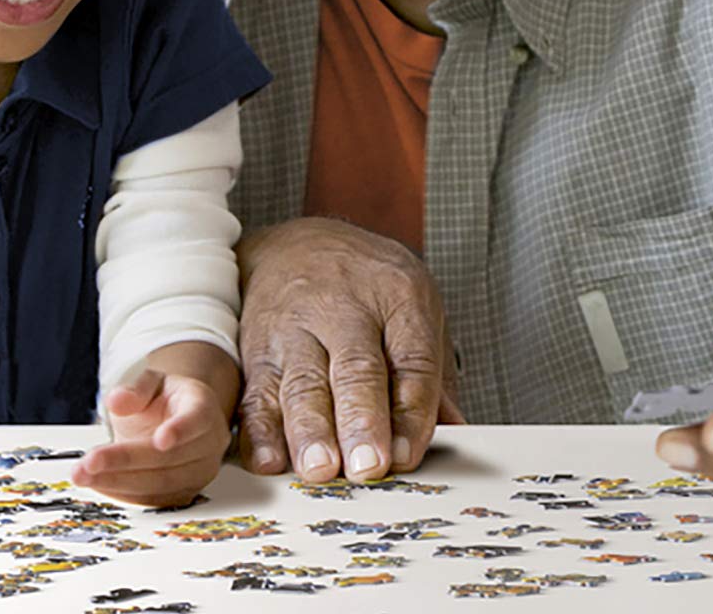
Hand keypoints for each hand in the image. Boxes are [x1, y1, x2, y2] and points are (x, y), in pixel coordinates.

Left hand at [73, 357, 232, 507]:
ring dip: (119, 482)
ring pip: (161, 484)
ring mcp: (199, 472)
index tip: (160, 440)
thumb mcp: (151, 383)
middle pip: (170, 458)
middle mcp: (208, 444)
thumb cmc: (165, 401)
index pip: (197, 420)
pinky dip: (123, 493)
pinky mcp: (184, 493)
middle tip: (90, 461)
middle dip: (127, 461)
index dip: (180, 430)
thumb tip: (116, 401)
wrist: (176, 421)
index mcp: (202, 408)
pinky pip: (154, 500)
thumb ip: (136, 390)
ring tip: (84, 475)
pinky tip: (98, 483)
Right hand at [236, 218, 463, 483]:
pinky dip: (259, 430)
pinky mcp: (256, 350)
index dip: (410, 411)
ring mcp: (295, 328)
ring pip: (302, 382)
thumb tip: (457, 434)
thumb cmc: (368, 288)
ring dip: (310, 430)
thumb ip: (433, 376)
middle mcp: (345, 308)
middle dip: (361, 421)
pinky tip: (269, 460)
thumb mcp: (414, 308)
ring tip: (319, 469)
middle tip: (368, 466)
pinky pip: (255, 392)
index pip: (412, 359)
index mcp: (399, 297)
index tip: (407, 456)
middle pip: (356, 370)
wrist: (294, 244)